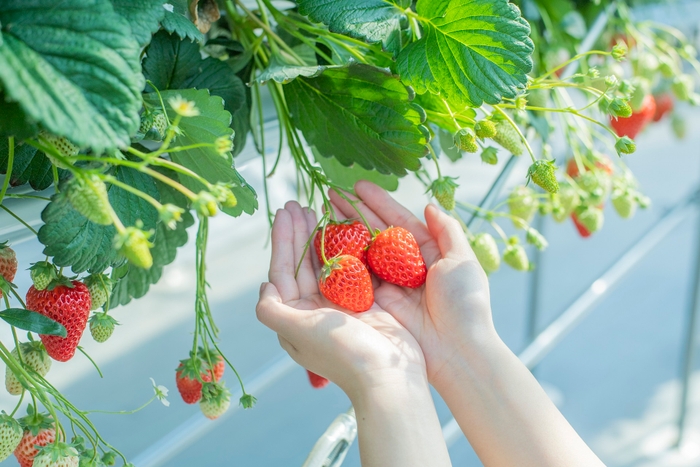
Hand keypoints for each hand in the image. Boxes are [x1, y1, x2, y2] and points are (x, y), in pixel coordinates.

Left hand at [255, 201, 426, 400]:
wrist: (387, 376)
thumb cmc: (341, 354)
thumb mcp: (297, 332)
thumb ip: (272, 311)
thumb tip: (264, 287)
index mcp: (296, 317)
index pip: (283, 271)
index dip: (282, 241)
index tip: (283, 213)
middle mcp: (314, 310)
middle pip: (302, 263)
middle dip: (299, 233)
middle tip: (297, 203)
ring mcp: (341, 305)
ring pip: (326, 262)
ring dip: (320, 236)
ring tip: (316, 208)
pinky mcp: (366, 301)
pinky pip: (352, 268)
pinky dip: (347, 248)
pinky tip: (345, 228)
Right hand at [329, 181, 496, 386]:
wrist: (457, 351)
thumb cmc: (465, 304)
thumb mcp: (463, 261)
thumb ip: (447, 231)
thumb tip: (430, 206)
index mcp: (427, 253)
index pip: (397, 220)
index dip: (378, 202)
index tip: (357, 185)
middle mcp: (404, 267)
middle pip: (374, 233)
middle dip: (353, 213)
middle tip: (330, 194)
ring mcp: (388, 285)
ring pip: (361, 252)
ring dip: (343, 233)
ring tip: (323, 212)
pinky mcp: (376, 304)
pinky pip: (355, 278)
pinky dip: (340, 262)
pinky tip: (325, 244)